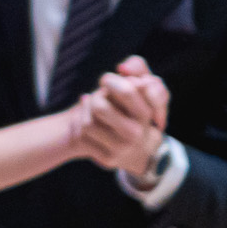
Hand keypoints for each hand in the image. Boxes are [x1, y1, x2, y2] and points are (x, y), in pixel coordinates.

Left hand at [78, 60, 165, 176]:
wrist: (137, 149)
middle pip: (99, 107)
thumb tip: (123, 68)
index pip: (127, 91)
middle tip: (99, 95)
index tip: (106, 81)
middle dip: (95, 98)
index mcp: (147, 112)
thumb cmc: (134, 108)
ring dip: (86, 111)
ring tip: (92, 107)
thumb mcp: (143, 85)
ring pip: (87, 123)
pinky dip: (79, 124)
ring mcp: (122, 148)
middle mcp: (137, 132)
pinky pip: (82, 137)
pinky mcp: (107, 160)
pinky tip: (85, 121)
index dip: (111, 82)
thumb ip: (138, 67)